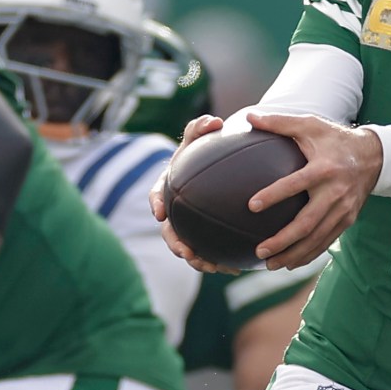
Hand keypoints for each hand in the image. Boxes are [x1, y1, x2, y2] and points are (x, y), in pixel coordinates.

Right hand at [154, 114, 243, 273]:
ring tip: (211, 266)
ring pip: (189, 247)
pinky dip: (218, 260)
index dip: (157, 204)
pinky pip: (209, 251)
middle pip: (170, 231)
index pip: (157, 195)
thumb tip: (213, 122)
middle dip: (176, 244)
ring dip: (198, 260)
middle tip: (186, 252)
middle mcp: (176, 210)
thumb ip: (202, 126)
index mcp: (168, 187)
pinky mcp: (205, 235)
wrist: (219, 164)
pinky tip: (233, 267)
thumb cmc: (205, 147)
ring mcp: (189, 225)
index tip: (161, 213)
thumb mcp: (201, 133)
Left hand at [244, 111, 381, 270]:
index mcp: (324, 168)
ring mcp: (344, 210)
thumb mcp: (310, 125)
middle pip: (307, 223)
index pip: (296, 183)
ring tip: (270, 265)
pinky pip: (326, 242)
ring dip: (293, 254)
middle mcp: (336, 192)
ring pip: (316, 239)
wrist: (373, 156)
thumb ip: (280, 122)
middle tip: (260, 251)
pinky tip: (289, 263)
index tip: (252, 205)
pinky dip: (308, 255)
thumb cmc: (334, 139)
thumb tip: (248, 117)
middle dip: (283, 240)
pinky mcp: (348, 220)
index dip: (275, 194)